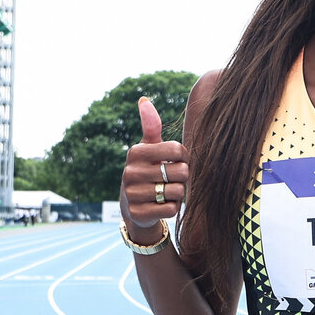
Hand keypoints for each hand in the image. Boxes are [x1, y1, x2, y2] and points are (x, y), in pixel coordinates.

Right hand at [120, 97, 188, 233]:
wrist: (134, 206)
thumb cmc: (149, 169)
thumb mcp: (149, 148)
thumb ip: (151, 126)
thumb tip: (143, 100)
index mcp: (135, 152)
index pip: (179, 150)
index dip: (184, 158)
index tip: (175, 162)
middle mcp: (130, 172)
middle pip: (181, 172)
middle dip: (182, 177)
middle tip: (171, 179)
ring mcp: (132, 194)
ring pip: (178, 191)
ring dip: (178, 193)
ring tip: (166, 191)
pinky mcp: (137, 214)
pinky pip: (172, 209)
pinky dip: (173, 208)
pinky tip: (162, 205)